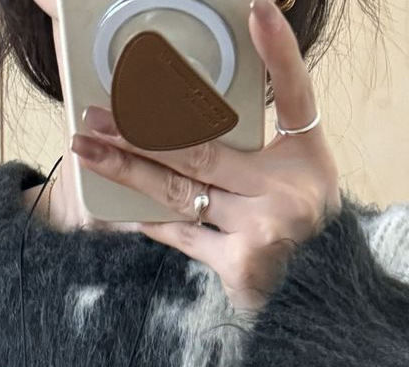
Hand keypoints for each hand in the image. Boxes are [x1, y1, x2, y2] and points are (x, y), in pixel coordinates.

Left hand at [70, 0, 340, 311]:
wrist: (320, 296)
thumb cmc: (308, 228)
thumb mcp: (307, 170)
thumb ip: (275, 126)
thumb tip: (238, 67)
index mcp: (306, 161)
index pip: (293, 93)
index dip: (278, 50)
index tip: (258, 9)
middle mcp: (284, 193)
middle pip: (202, 149)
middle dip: (142, 128)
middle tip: (98, 111)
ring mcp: (261, 232)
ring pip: (181, 191)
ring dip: (129, 167)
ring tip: (88, 148)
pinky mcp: (239, 266)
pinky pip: (184, 235)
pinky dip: (152, 219)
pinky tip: (119, 204)